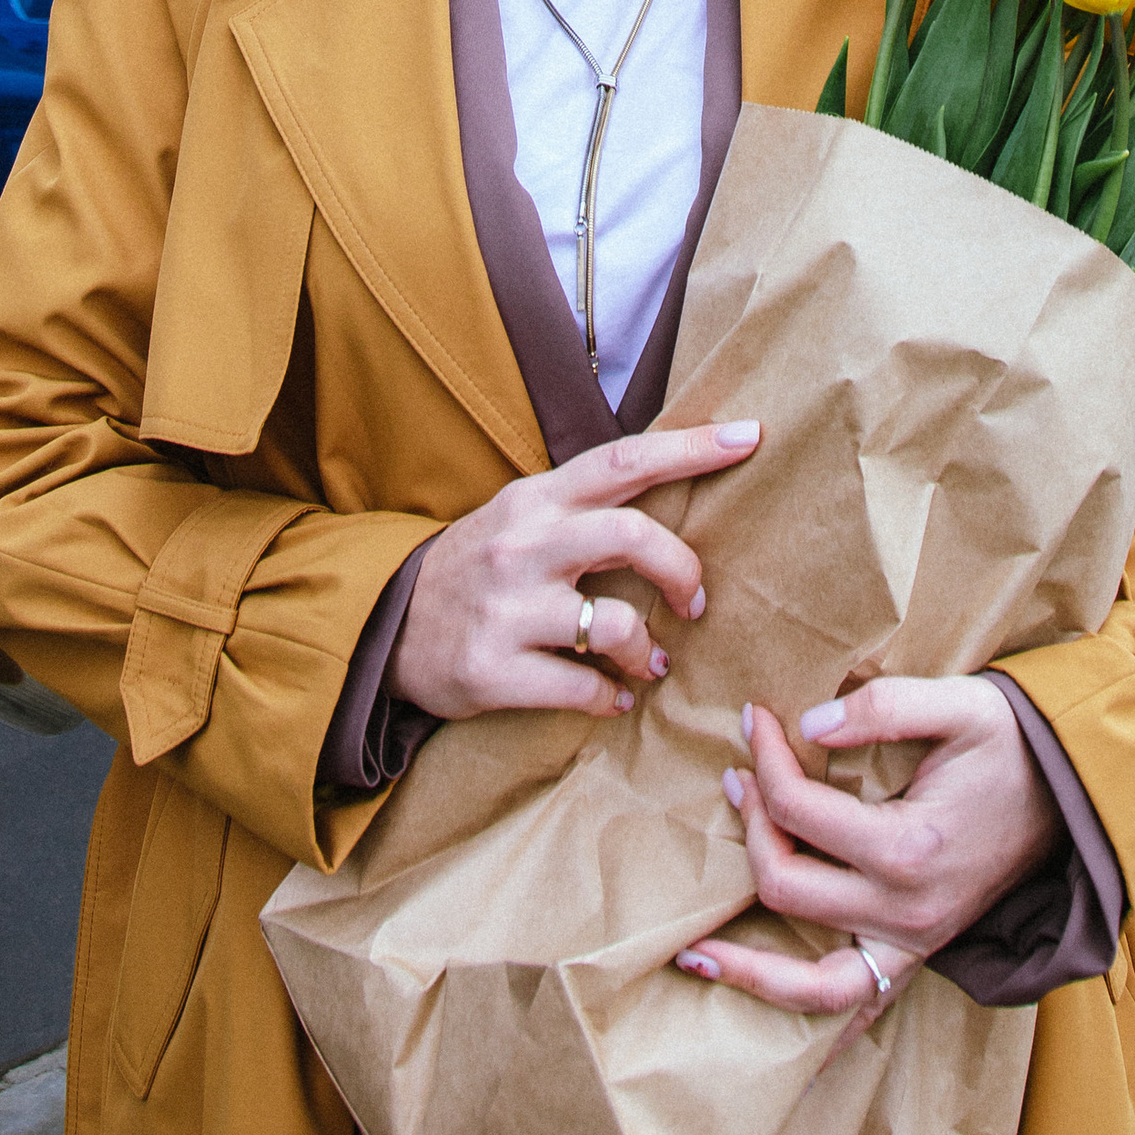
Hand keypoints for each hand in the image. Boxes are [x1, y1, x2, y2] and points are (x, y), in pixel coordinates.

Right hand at [385, 421, 759, 721]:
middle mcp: (524, 544)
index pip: (623, 460)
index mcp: (537, 499)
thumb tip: (673, 505)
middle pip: (630, 535)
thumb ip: (585, 509)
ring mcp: (507, 608)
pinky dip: (610, 697)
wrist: (386, 625)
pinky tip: (611, 696)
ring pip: (613, 623)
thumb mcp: (521, 518)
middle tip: (694, 600)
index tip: (748, 437)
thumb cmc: (477, 568)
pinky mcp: (493, 670)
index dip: (689, 449)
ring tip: (649, 660)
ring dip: (646, 648)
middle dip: (682, 569)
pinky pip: (581, 687)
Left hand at [674, 675, 1060, 1023]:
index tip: (754, 719)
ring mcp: (913, 943)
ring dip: (750, 969)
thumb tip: (811, 725)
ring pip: (812, 983)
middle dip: (752, 828)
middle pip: (787, 885)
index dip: (764, 761)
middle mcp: (907, 910)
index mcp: (912, 847)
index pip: (800, 812)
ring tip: (695, 956)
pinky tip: (762, 1001)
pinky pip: (853, 1001)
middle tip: (739, 776)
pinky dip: (804, 1007)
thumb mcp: (962, 703)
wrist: (1074, 792)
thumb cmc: (1015, 743)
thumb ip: (884, 708)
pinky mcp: (918, 954)